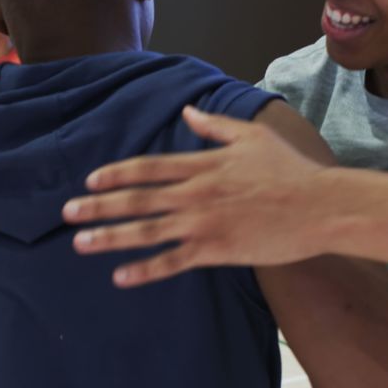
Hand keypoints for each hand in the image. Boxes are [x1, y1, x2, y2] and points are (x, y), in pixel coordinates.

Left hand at [62, 106, 334, 287]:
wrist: (320, 206)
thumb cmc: (290, 170)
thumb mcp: (251, 135)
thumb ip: (214, 126)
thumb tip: (187, 111)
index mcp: (202, 164)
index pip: (148, 167)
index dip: (116, 174)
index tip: (90, 180)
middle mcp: (195, 192)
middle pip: (137, 198)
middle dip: (99, 205)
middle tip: (67, 212)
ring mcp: (203, 222)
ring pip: (147, 230)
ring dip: (110, 236)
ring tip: (80, 242)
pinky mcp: (216, 249)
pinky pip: (173, 261)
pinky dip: (145, 269)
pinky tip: (120, 276)